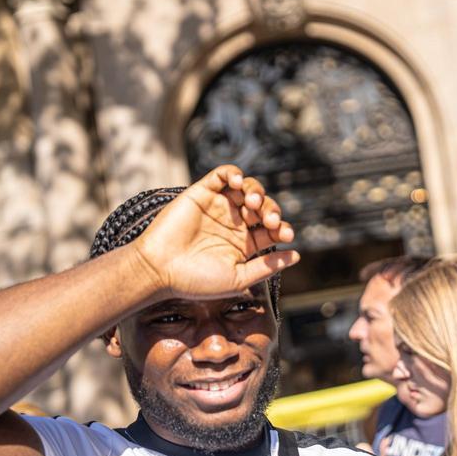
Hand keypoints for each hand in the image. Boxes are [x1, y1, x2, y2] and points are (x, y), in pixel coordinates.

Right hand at [131, 165, 299, 299]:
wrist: (160, 270)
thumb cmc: (196, 281)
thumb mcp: (238, 278)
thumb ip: (267, 266)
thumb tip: (296, 255)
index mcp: (245, 243)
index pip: (272, 228)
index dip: (282, 227)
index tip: (284, 234)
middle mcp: (234, 223)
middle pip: (263, 206)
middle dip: (271, 209)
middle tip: (268, 220)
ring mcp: (219, 207)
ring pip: (247, 188)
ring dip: (256, 191)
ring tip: (252, 202)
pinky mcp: (202, 193)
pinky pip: (223, 175)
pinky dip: (234, 174)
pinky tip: (237, 184)